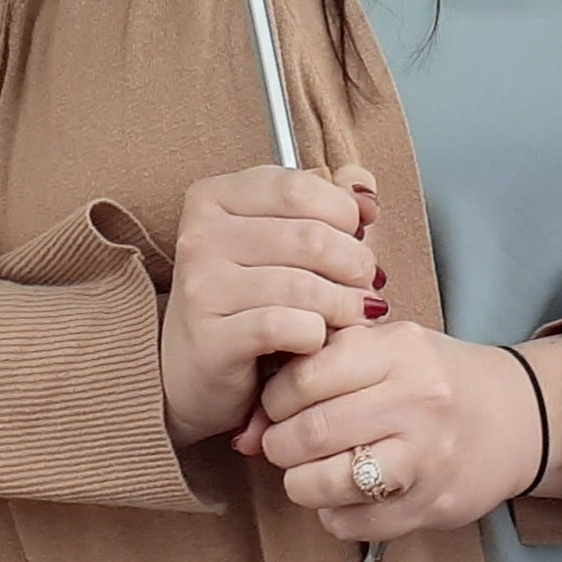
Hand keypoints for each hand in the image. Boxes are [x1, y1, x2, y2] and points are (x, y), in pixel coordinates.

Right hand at [158, 164, 382, 448]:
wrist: (194, 373)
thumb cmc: (245, 300)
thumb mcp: (279, 243)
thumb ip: (323, 204)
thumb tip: (364, 187)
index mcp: (214, 197)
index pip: (298, 188)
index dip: (343, 212)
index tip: (359, 235)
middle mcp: (200, 235)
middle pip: (310, 237)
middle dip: (355, 262)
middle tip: (367, 283)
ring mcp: (201, 287)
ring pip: (304, 285)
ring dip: (345, 304)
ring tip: (357, 313)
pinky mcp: (210, 339)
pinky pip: (287, 327)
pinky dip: (316, 335)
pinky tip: (318, 340)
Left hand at [249, 321, 543, 540]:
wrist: (516, 416)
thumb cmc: (435, 376)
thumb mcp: (386, 347)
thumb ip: (320, 368)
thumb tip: (243, 426)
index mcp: (398, 350)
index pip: (305, 375)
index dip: (274, 397)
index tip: (274, 405)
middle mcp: (416, 400)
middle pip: (311, 432)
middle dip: (279, 443)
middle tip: (280, 442)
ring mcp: (426, 457)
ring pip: (328, 482)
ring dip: (300, 483)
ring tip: (306, 471)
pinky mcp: (432, 505)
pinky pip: (355, 523)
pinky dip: (334, 514)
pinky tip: (343, 495)